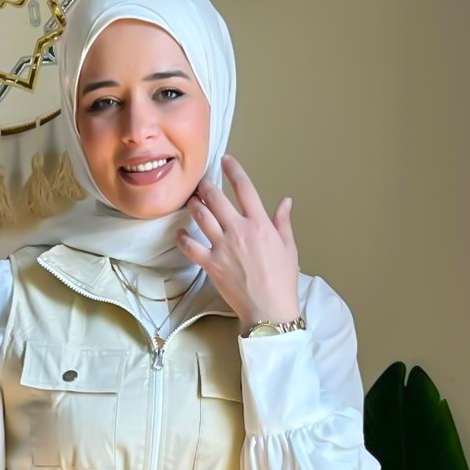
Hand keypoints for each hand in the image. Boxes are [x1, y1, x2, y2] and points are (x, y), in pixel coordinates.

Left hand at [177, 153, 299, 329]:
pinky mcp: (211, 264)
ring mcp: (222, 247)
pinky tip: (181, 233)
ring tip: (191, 201)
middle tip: (200, 182)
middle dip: (206, 185)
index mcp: (259, 224)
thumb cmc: (282, 280)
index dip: (234, 170)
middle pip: (216, 197)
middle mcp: (238, 230)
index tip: (226, 159)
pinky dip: (183, 238)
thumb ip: (283, 222)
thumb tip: (285, 201)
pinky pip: (190, 247)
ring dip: (193, 205)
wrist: (269, 309)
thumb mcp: (289, 247)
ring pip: (201, 216)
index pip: (244, 188)